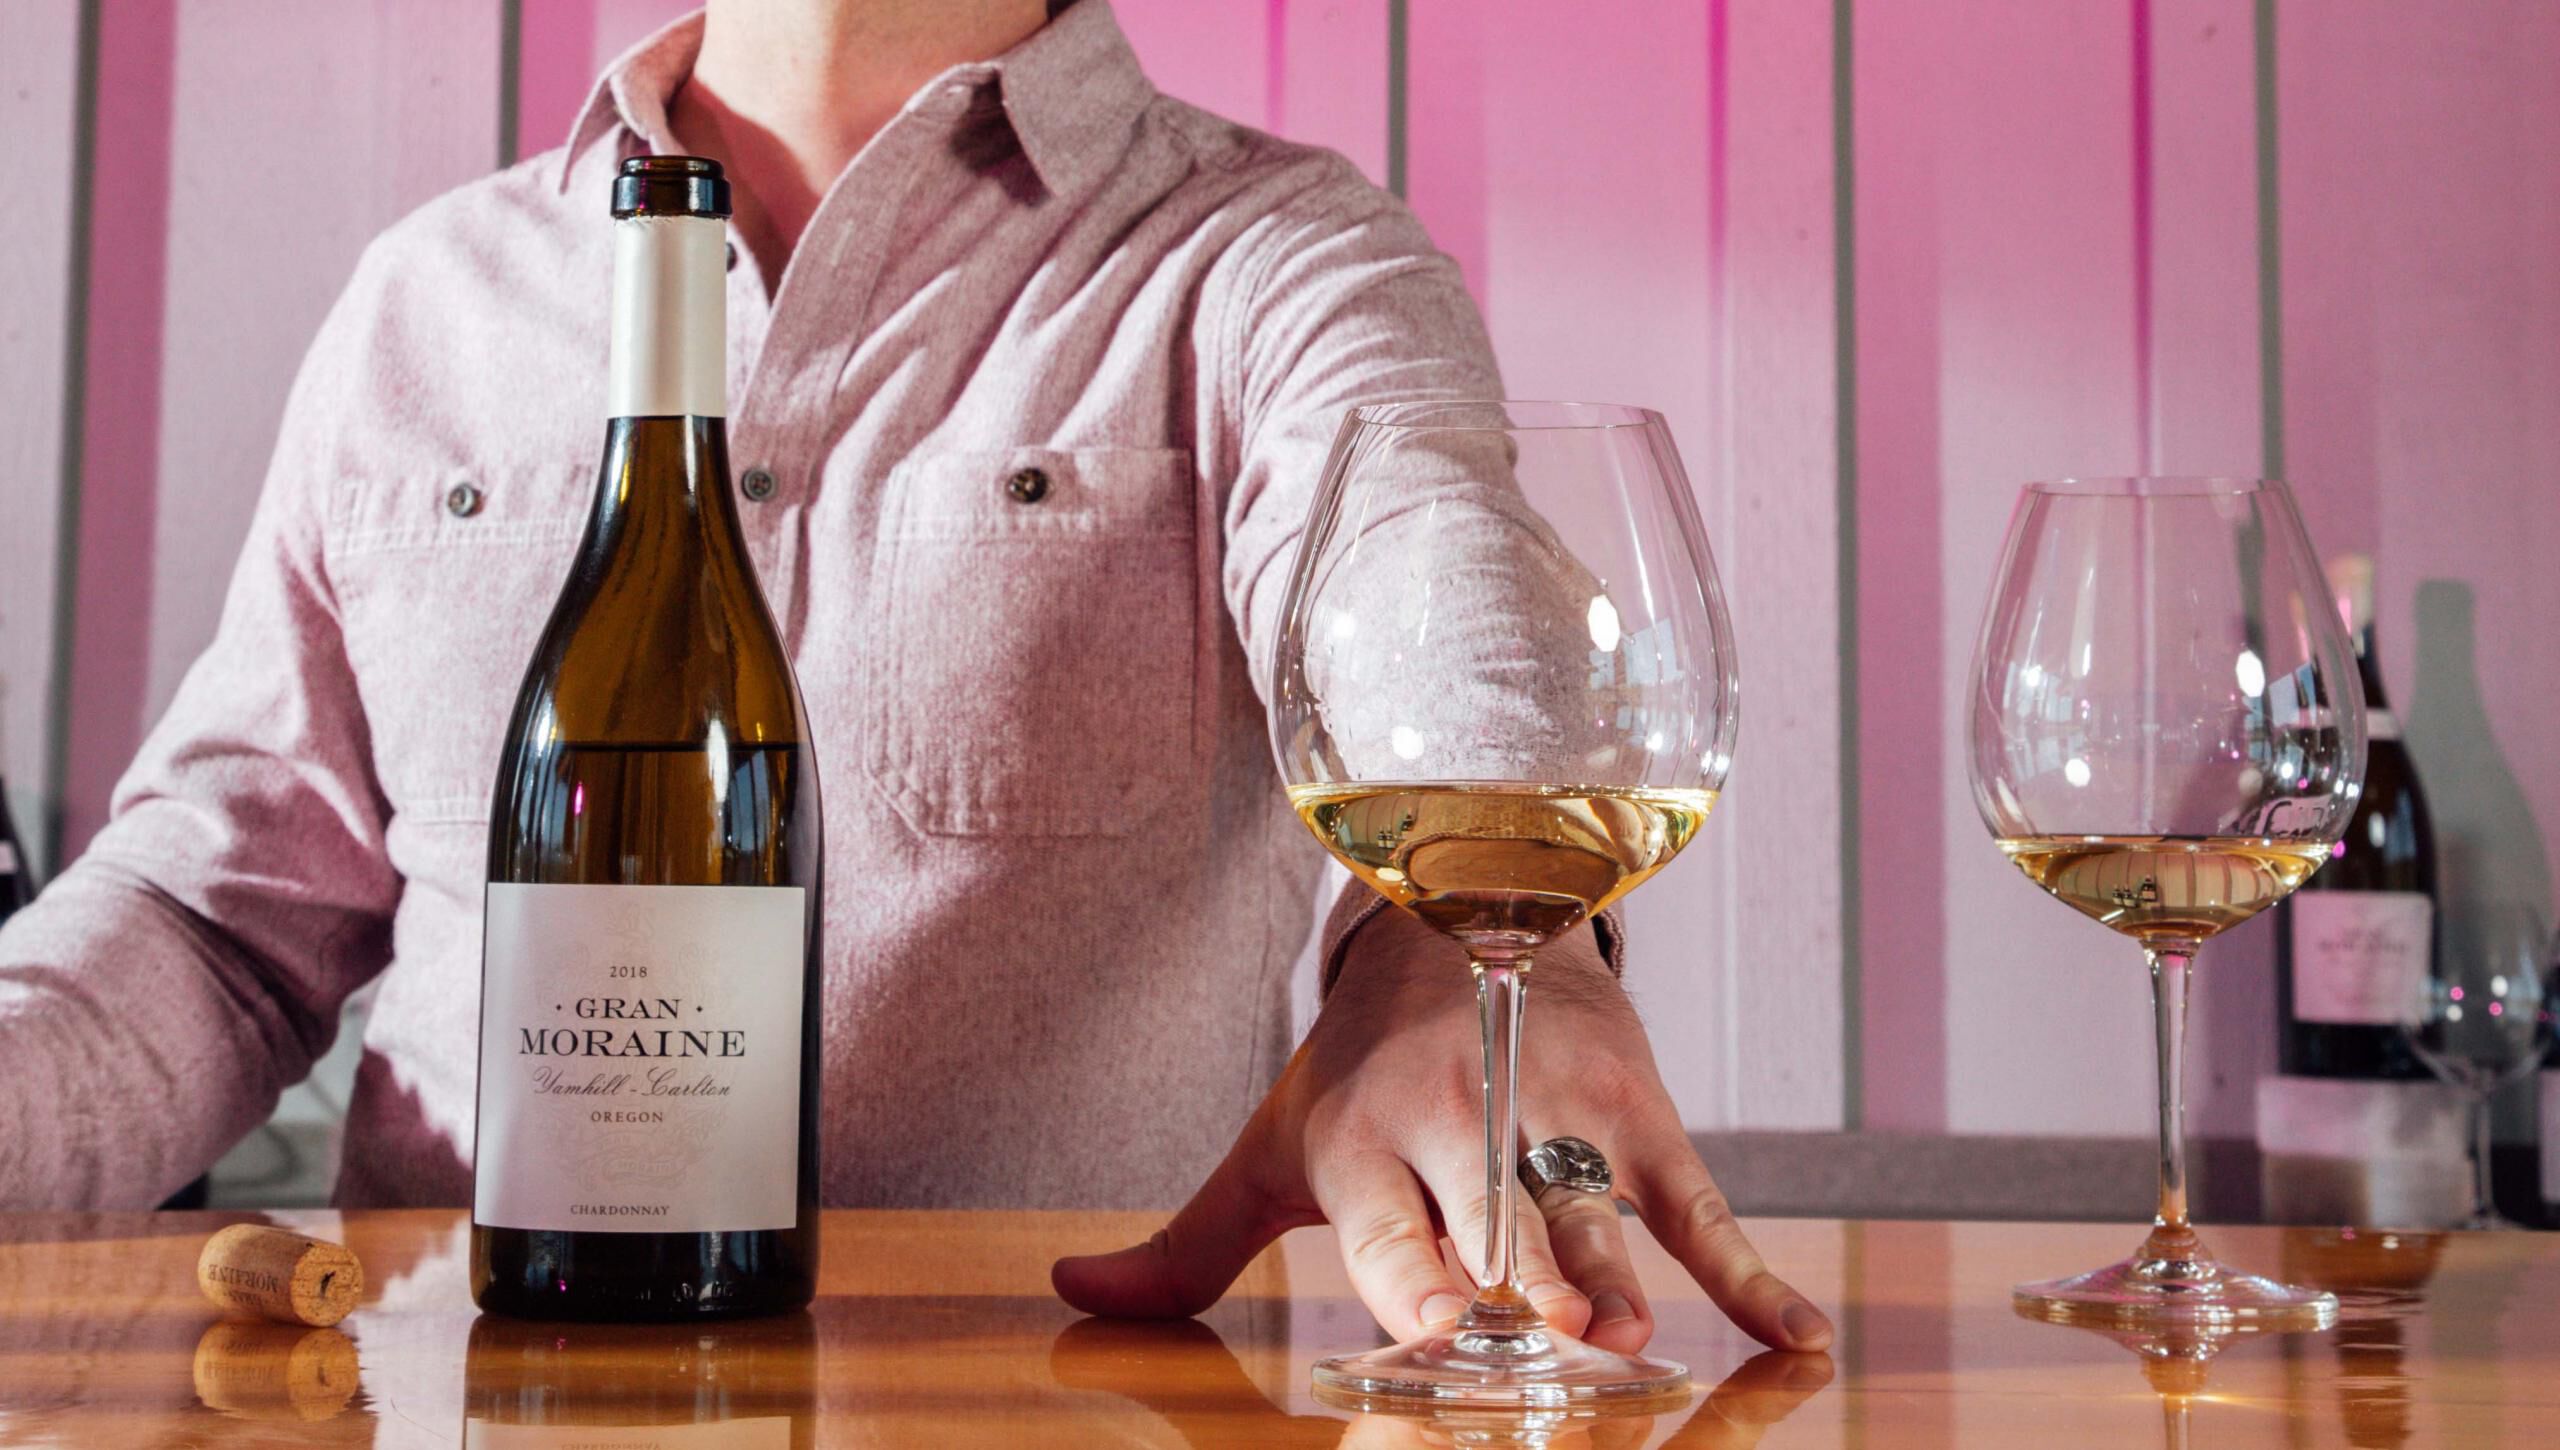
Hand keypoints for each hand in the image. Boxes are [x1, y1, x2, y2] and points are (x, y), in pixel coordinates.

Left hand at [1051, 907, 1833, 1352]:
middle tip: (1547, 1357)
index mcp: (1366, 1147)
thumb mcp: (1271, 1146)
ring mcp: (1560, 1120)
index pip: (1389, 1233)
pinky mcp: (1641, 1121)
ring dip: (1615, 1282)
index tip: (1429, 1335)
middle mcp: (1464, 1128)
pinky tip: (1791, 1339)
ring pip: (1594, 1218)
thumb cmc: (1359, 1073)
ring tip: (1631, 1347)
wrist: (1465, 925)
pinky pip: (1701, 1208)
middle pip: (1497, 1232)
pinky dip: (1748, 1275)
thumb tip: (1074, 1294)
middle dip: (1520, 1298)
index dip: (1411, 1283)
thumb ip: (1186, 1243)